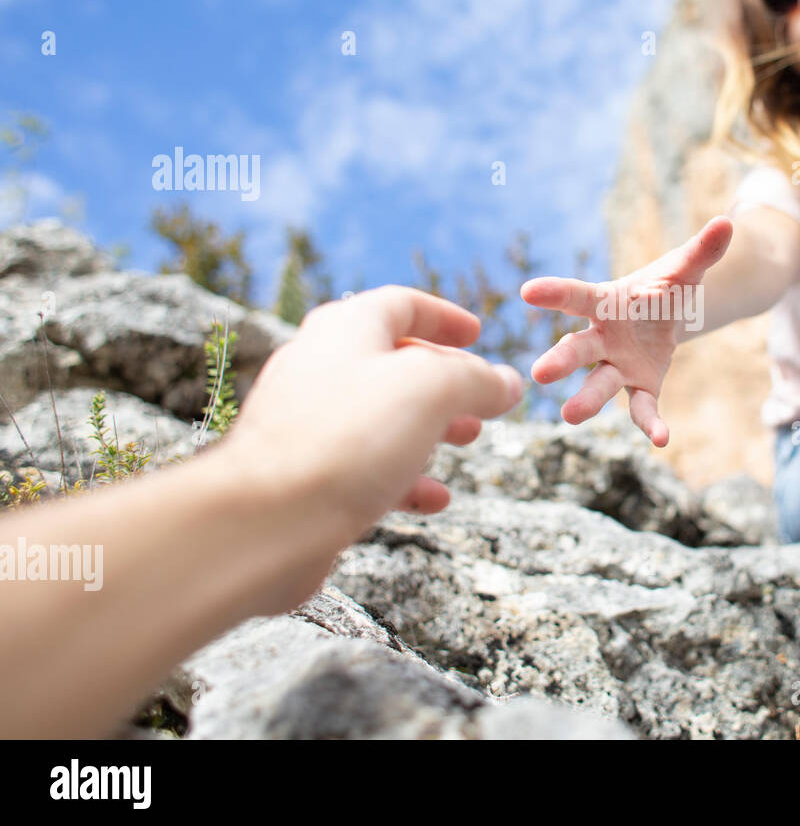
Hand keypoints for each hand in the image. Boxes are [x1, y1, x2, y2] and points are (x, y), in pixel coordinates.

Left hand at [221, 285, 522, 534]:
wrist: (265, 520)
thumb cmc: (346, 440)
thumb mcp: (433, 390)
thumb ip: (477, 380)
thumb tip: (507, 384)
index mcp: (346, 330)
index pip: (402, 304)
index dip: (445, 317)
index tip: (477, 334)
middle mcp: (320, 368)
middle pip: (392, 362)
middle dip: (446, 381)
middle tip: (480, 402)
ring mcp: (308, 423)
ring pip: (380, 416)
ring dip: (430, 427)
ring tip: (466, 441)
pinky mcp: (304, 475)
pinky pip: (362, 466)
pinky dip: (404, 476)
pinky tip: (433, 498)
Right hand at [521, 216, 730, 446]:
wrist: (670, 314)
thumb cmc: (663, 287)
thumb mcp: (684, 269)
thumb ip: (702, 250)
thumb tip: (728, 223)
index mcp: (606, 302)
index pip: (576, 296)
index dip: (554, 293)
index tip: (528, 291)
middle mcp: (602, 337)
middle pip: (576, 349)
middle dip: (559, 361)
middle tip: (538, 374)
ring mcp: (617, 365)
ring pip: (598, 383)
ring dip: (586, 400)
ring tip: (569, 416)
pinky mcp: (640, 386)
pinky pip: (641, 407)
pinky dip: (649, 423)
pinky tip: (661, 440)